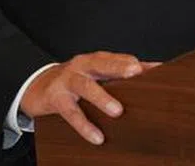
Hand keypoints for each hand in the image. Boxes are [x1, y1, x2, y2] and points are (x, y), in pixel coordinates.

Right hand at [20, 51, 158, 144]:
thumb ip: (123, 71)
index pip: (118, 58)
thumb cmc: (77, 80)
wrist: (39, 88)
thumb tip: (155, 69)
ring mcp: (68, 80)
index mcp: (96, 59)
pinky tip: (97, 137)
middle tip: (136, 72)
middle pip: (102, 63)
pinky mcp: (56, 98)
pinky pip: (71, 112)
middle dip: (119, 67)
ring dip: (102, 97)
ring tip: (117, 111)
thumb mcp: (98, 73)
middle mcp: (82, 66)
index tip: (154, 68)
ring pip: (86, 86)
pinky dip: (85, 125)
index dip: (135, 62)